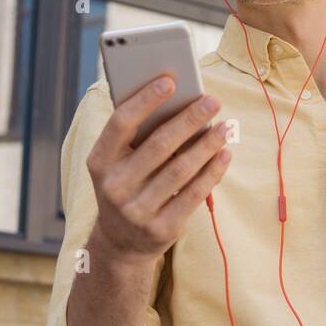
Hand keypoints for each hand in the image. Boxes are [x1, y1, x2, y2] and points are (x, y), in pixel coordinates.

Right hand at [86, 75, 231, 264]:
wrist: (120, 243)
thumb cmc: (126, 186)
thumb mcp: (118, 164)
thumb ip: (137, 136)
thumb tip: (177, 100)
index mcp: (100, 162)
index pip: (121, 124)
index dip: (145, 100)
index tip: (170, 81)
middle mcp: (114, 186)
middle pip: (159, 145)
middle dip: (189, 119)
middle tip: (212, 100)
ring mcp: (137, 210)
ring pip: (181, 169)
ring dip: (208, 144)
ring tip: (226, 126)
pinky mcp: (162, 228)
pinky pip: (194, 193)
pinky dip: (212, 171)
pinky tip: (225, 153)